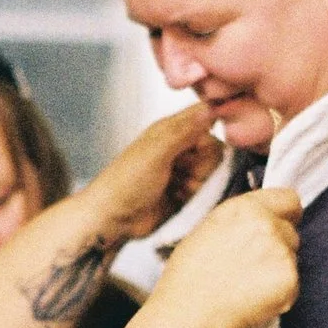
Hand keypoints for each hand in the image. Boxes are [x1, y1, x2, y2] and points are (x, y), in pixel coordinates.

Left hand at [81, 104, 222, 241]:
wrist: (114, 218)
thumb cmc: (126, 182)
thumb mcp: (156, 152)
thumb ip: (184, 131)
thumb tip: (209, 108)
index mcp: (170, 130)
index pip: (205, 117)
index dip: (209, 130)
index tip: (198, 147)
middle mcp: (179, 147)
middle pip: (214, 149)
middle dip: (203, 165)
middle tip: (180, 171)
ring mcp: (182, 170)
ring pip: (212, 171)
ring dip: (198, 183)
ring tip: (175, 187)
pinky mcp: (185, 191)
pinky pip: (206, 190)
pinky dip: (195, 196)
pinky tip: (176, 197)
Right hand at [153, 188, 301, 327]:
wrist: (191, 314)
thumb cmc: (189, 277)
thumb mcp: (208, 230)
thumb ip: (240, 221)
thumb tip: (257, 222)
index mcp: (246, 208)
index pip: (289, 199)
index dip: (285, 213)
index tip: (281, 224)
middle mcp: (268, 225)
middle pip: (291, 232)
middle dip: (279, 246)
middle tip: (253, 265)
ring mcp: (282, 253)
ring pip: (292, 259)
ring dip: (278, 270)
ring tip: (247, 286)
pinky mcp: (290, 281)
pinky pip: (293, 284)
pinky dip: (279, 293)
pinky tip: (253, 299)